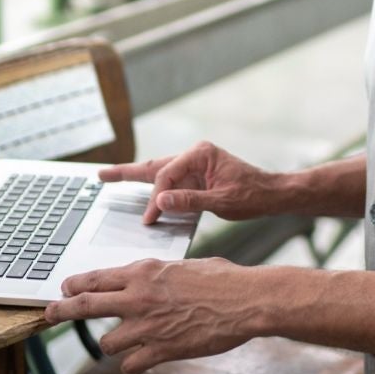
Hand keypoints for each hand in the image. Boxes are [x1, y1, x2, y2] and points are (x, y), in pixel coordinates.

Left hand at [45, 258, 257, 373]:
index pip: (96, 278)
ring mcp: (148, 326)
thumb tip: (149, 279)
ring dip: (113, 342)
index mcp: (144, 273)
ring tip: (125, 341)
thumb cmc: (222, 279)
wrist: (245, 300)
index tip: (64, 289)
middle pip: (86, 306)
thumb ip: (158, 275)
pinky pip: (131, 364)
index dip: (75, 285)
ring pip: (108, 341)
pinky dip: (134, 363)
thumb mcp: (183, 266)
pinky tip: (143, 358)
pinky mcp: (162, 350)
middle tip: (49, 313)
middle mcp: (139, 297)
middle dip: (62, 310)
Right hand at [100, 141, 275, 224]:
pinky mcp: (197, 176)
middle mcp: (195, 155)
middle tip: (101, 176)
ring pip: (159, 172)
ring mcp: (195, 165)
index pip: (166, 176)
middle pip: (154, 166)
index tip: (149, 219)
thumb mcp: (221, 201)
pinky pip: (170, 182)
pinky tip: (143, 193)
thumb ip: (190, 201)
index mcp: (200, 154)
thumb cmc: (253, 195)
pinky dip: (154, 188)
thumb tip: (160, 201)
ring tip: (111, 178)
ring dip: (137, 178)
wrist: (273, 194)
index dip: (154, 199)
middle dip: (126, 172)